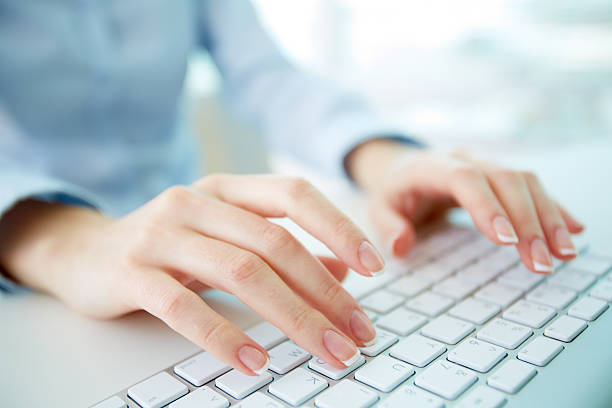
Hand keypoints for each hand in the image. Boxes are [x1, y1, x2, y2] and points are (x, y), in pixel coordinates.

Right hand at [0, 175, 384, 374]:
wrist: (85, 252)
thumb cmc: (169, 246)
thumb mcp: (226, 238)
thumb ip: (281, 250)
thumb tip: (342, 273)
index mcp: (226, 190)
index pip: (293, 194)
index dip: (338, 227)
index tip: (374, 267)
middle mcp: (195, 203)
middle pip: (275, 244)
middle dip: (325, 293)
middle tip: (358, 334)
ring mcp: (161, 235)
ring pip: (241, 273)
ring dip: (293, 317)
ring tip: (326, 351)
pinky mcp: (131, 273)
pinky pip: (183, 306)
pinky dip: (224, 335)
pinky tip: (255, 361)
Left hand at [347, 140, 583, 272]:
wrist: (405, 168)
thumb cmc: (394, 192)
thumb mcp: (379, 207)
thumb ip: (387, 226)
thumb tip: (400, 246)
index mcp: (431, 165)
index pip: (465, 178)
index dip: (488, 206)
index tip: (507, 241)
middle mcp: (465, 158)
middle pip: (505, 180)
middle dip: (527, 221)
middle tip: (540, 262)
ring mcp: (487, 163)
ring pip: (526, 182)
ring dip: (548, 217)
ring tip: (564, 254)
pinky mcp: (501, 175)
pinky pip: (534, 187)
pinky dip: (554, 209)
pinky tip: (574, 230)